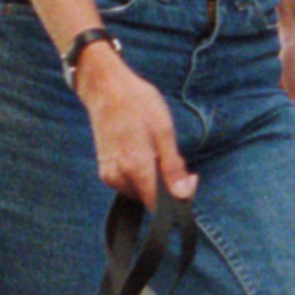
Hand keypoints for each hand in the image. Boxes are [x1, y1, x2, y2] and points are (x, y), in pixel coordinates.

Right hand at [74, 47, 196, 208]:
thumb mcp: (163, 131)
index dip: (178, 197)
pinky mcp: (105, 171)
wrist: (104, 87)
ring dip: (153, 179)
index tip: (189, 177)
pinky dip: (140, 174)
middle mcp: (119, 179)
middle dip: (167, 185)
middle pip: (150, 199)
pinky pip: (129, 183)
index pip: (159, 207)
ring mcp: (109, 176)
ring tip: (155, 148)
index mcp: (136, 170)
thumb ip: (173, 168)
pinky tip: (142, 150)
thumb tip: (184, 195)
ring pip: (140, 191)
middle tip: (172, 154)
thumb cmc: (137, 104)